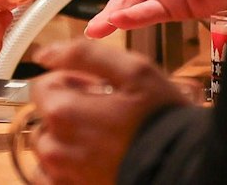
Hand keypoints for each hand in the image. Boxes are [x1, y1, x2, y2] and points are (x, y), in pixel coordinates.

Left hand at [23, 39, 188, 184]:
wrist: (184, 167)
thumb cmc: (162, 122)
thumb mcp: (134, 71)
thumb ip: (84, 54)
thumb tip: (44, 53)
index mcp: (63, 112)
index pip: (42, 85)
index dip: (71, 81)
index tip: (97, 89)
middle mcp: (56, 147)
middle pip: (43, 117)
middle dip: (68, 110)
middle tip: (104, 114)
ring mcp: (62, 175)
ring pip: (47, 148)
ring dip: (64, 140)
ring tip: (100, 138)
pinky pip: (50, 178)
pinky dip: (62, 168)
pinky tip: (90, 160)